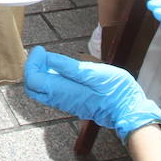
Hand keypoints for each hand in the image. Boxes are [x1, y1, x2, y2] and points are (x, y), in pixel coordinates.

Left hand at [24, 46, 160, 140]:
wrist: (128, 111)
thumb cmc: (115, 91)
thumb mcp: (94, 73)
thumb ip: (68, 67)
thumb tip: (47, 58)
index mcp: (64, 91)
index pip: (33, 80)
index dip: (32, 62)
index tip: (40, 49)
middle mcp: (60, 100)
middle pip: (32, 88)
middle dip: (31, 68)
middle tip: (41, 54)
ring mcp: (65, 103)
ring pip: (41, 90)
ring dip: (39, 73)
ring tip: (48, 58)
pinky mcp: (71, 102)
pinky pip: (51, 92)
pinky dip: (48, 78)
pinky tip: (59, 69)